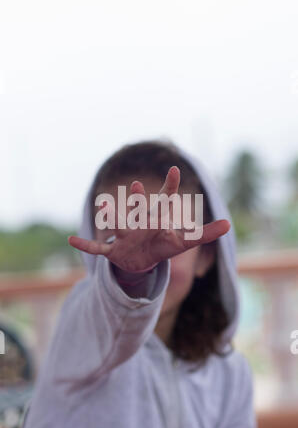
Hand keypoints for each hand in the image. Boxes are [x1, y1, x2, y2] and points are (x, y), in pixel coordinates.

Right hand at [68, 166, 229, 272]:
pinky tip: (71, 241)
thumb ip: (205, 233)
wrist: (143, 257)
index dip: (171, 187)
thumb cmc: (164, 244)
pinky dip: (87, 246)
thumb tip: (229, 225)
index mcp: (158, 220)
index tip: (175, 170)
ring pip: (118, 226)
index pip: (167, 201)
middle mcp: (140, 223)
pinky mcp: (115, 251)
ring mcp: (126, 236)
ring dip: (111, 218)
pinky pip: (99, 249)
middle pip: (140, 212)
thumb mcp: (185, 242)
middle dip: (138, 201)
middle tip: (137, 187)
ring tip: (103, 205)